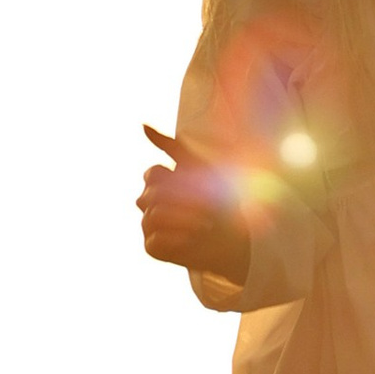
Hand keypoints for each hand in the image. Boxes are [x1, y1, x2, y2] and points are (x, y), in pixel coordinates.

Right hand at [137, 125, 250, 286]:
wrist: (233, 236)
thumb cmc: (218, 199)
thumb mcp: (198, 166)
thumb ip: (171, 146)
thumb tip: (141, 125)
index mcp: (156, 183)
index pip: (153, 174)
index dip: (178, 179)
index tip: (204, 186)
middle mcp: (148, 204)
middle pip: (153, 195)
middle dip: (184, 201)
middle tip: (211, 208)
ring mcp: (147, 226)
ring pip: (153, 216)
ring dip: (184, 218)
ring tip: (207, 223)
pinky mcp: (153, 248)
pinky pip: (155, 240)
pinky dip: (176, 237)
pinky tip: (193, 237)